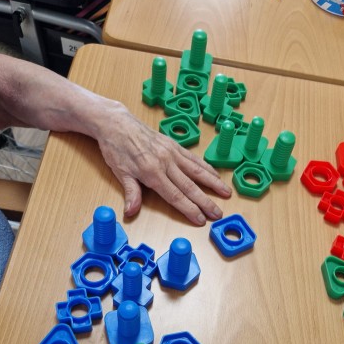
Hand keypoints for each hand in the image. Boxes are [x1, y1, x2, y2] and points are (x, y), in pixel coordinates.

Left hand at [97, 106, 231, 224]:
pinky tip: (216, 175)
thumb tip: (131, 212)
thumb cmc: (116, 148)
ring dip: (213, 183)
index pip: (175, 196)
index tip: (201, 220)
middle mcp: (166, 162)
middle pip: (190, 186)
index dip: (189, 209)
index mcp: (152, 172)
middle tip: (219, 214)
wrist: (117, 123)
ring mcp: (172, 153)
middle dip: (206, 202)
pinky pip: (194, 158)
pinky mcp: (174, 145)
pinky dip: (206, 167)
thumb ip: (131, 193)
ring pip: (197, 170)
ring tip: (227, 193)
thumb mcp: (120, 173)